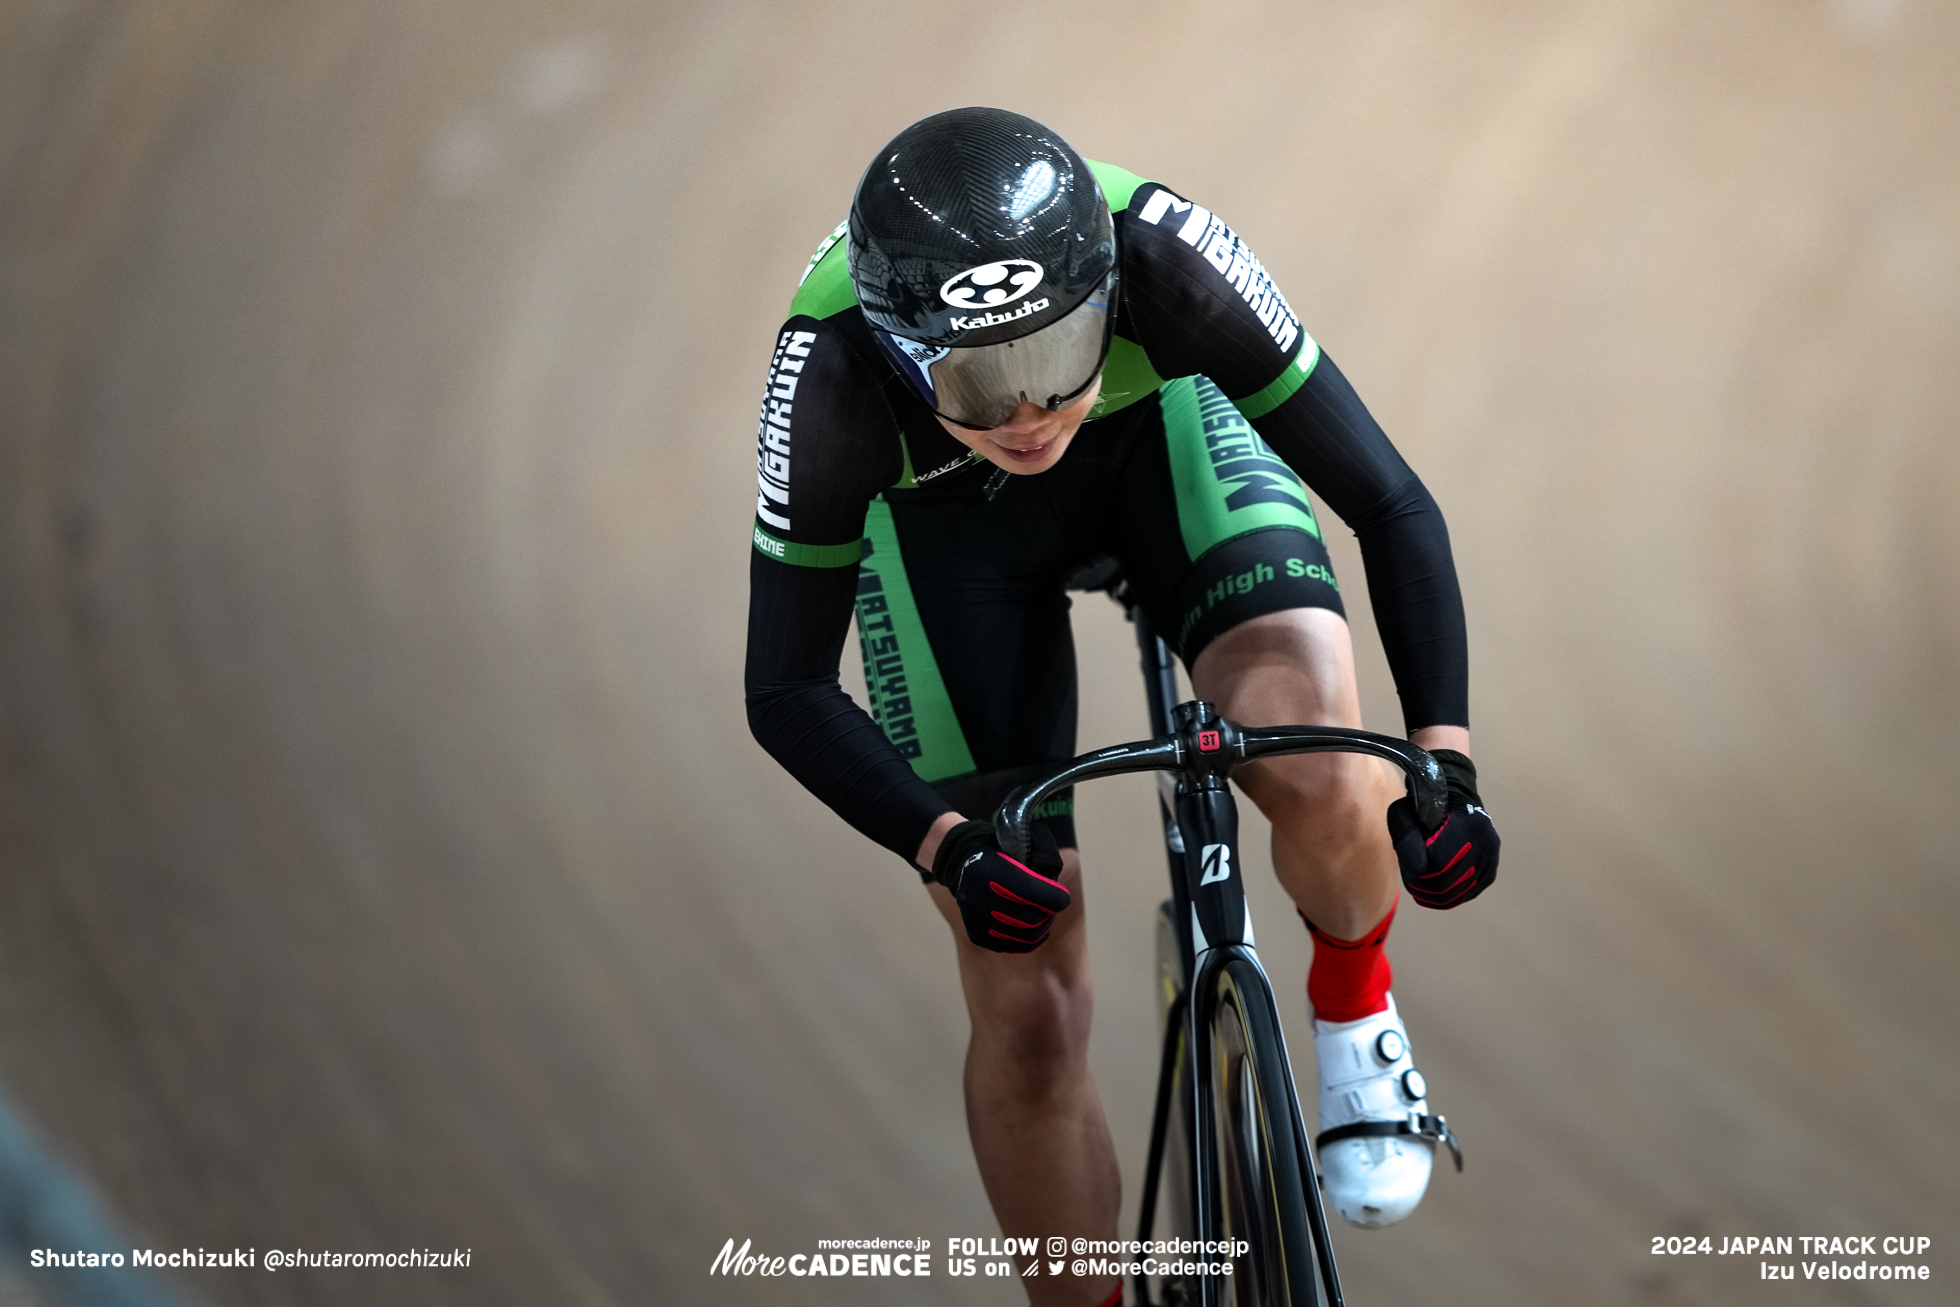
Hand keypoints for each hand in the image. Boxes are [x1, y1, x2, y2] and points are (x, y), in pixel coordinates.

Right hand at [930, 820, 1069, 951]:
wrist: (965, 864)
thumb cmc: (1002, 852)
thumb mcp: (1022, 843)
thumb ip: (1044, 858)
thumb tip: (1057, 889)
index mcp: (991, 870)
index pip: (1032, 892)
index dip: (1056, 897)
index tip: (1062, 895)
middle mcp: (979, 897)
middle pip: (1032, 919)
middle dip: (1049, 913)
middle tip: (1051, 905)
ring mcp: (976, 919)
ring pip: (1026, 936)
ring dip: (1042, 927)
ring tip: (1042, 915)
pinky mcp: (977, 935)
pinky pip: (1014, 946)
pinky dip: (1030, 939)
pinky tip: (1032, 928)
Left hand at [1388, 749, 1498, 908]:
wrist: (1454, 801)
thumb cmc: (1425, 806)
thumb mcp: (1407, 813)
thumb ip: (1407, 839)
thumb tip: (1417, 870)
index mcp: (1470, 825)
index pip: (1438, 864)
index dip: (1416, 873)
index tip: (1407, 868)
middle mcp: (1487, 843)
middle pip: (1446, 884)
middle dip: (1422, 886)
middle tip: (1410, 880)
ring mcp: (1491, 859)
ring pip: (1456, 893)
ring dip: (1433, 895)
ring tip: (1418, 887)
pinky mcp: (1489, 872)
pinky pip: (1467, 894)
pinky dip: (1448, 897)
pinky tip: (1434, 892)